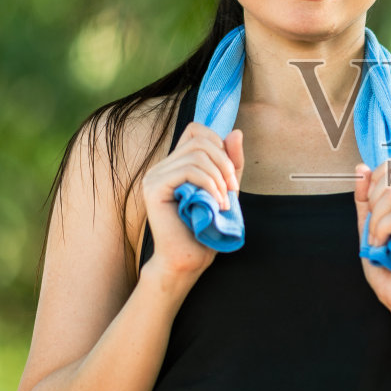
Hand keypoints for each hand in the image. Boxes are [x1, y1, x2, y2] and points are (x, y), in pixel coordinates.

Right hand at [141, 124, 243, 281]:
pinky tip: (216, 202)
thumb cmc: (206, 227)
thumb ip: (231, 162)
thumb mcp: (226, 188)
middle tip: (233, 189)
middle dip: (225, 162)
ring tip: (225, 201)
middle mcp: (161, 167)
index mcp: (175, 165)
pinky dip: (210, 184)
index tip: (230, 174)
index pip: (196, 131)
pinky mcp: (154, 189)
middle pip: (200, 140)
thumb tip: (235, 131)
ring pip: (197, 154)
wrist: (189, 259)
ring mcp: (154, 176)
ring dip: (219, 177)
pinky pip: (189, 170)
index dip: (219, 144)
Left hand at [353, 154, 390, 338]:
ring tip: (378, 241)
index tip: (370, 205)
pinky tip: (384, 246)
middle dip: (372, 197)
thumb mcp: (369, 229)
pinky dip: (383, 230)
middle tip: (373, 228)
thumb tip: (361, 167)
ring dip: (375, 220)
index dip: (377, 175)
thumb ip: (365, 200)